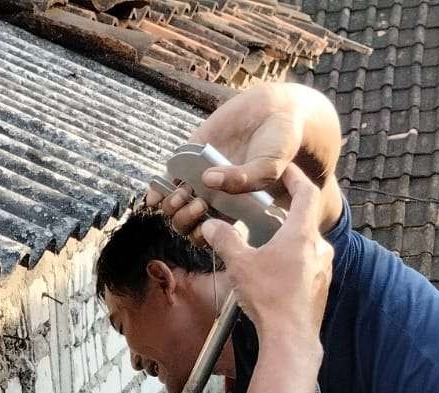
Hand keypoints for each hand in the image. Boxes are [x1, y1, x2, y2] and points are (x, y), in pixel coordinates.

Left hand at [147, 83, 338, 243]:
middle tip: (199, 204)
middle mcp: (213, 196)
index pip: (209, 233)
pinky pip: (167, 178)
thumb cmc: (280, 144)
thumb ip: (244, 179)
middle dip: (186, 220)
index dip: (202, 236)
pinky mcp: (189, 156)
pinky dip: (158, 189)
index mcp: (233, 207)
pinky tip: (158, 192)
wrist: (276, 110)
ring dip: (172, 206)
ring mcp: (198, 176)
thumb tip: (208, 179)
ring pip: (173, 204)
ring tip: (184, 193)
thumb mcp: (269, 166)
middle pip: (186, 223)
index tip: (209, 223)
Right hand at [199, 165, 331, 340]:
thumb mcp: (241, 264)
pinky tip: (274, 276)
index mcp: (302, 234)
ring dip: (288, 242)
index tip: (286, 170)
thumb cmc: (269, 298)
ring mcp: (324, 269)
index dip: (296, 178)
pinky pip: (307, 266)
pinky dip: (292, 262)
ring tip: (267, 247)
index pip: (306, 193)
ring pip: (306, 245)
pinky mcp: (321, 288)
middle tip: (267, 213)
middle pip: (305, 220)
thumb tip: (210, 226)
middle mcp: (319, 248)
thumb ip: (225, 241)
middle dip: (286, 215)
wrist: (291, 338)